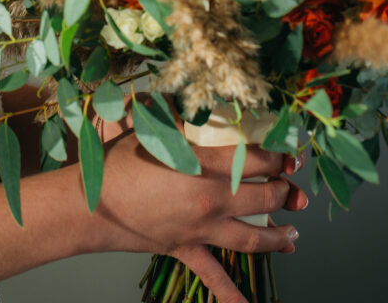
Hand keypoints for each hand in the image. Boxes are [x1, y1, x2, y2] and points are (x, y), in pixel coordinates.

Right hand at [90, 132, 305, 302]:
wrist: (91, 202)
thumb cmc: (119, 161)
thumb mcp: (154, 130)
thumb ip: (183, 118)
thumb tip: (202, 103)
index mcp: (204, 164)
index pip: (257, 160)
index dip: (280, 157)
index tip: (292, 154)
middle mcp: (210, 199)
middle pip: (263, 198)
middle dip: (285, 193)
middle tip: (296, 190)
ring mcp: (200, 229)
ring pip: (252, 238)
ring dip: (278, 237)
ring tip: (294, 235)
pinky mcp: (186, 249)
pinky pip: (213, 276)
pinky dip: (232, 295)